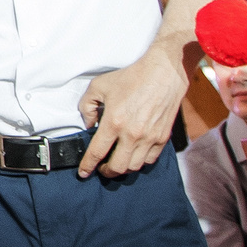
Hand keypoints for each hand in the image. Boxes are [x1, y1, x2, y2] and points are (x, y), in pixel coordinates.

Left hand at [78, 45, 188, 178]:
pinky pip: (150, 160)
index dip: (87, 166)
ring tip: (116, 161)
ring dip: (123, 168)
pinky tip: (133, 154)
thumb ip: (87, 107)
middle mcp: (132, 134)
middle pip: (117, 167)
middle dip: (106, 172)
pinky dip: (140, 161)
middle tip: (101, 168)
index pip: (97, 152)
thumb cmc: (131, 78)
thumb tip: (89, 125)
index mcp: (114, 122)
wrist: (163, 73)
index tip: (83, 173)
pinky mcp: (162, 138)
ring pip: (134, 166)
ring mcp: (149, 138)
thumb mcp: (98, 86)